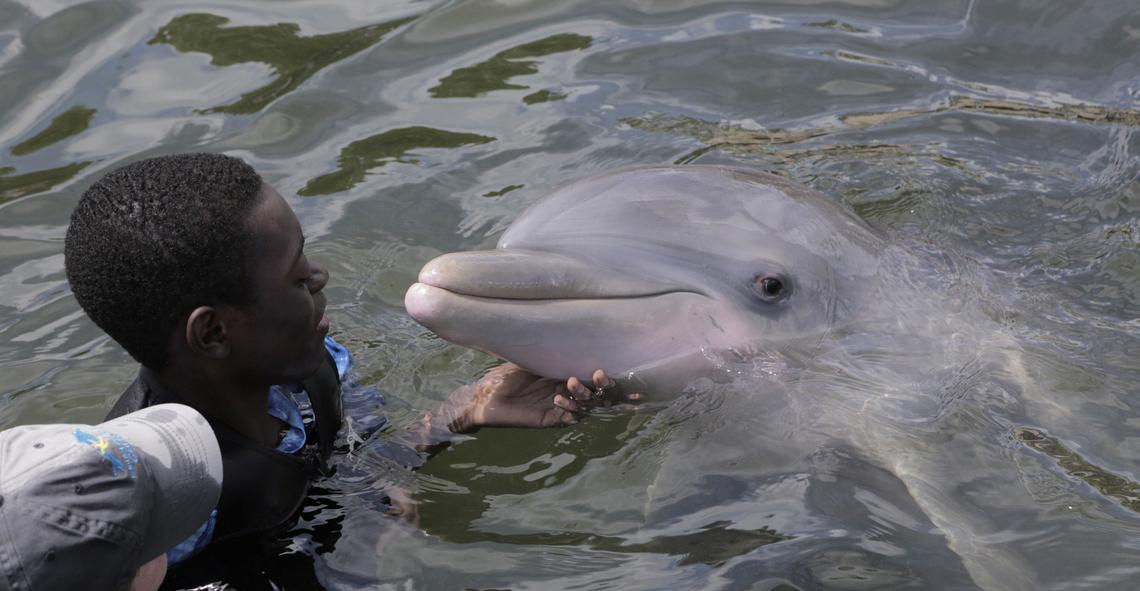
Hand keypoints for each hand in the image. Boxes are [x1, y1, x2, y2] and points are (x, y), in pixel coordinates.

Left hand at [444, 363, 642, 432]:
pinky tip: (566, 406)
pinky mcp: (547, 420)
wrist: (484, 395)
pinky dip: (570, 415)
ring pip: (582, 407)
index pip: (592, 377)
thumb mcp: (530, 356)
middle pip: (594, 393)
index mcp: (565, 375)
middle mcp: (566, 392)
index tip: (616, 367)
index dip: (607, 376)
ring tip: (572, 383)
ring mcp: (558, 408)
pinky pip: (565, 420)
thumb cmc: (506, 373)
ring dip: (582, 397)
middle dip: (602, 387)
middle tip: (600, 374)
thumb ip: (549, 347)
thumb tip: (570, 326)